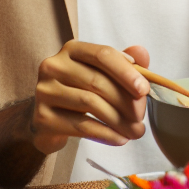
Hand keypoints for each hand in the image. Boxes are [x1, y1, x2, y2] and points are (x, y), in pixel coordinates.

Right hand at [31, 42, 151, 154]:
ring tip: (136, 131)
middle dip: (125, 101)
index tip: (145, 90)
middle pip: (97, 81)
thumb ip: (124, 63)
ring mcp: (45, 91)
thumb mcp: (103, 74)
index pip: (102, 54)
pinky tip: (120, 139)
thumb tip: (143, 52)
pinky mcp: (43, 117)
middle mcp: (54, 66)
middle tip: (141, 117)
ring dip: (119, 120)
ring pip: (90, 104)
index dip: (126, 72)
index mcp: (72, 49)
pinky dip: (105, 133)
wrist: (50, 119)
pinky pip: (81, 126)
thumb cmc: (81, 91)